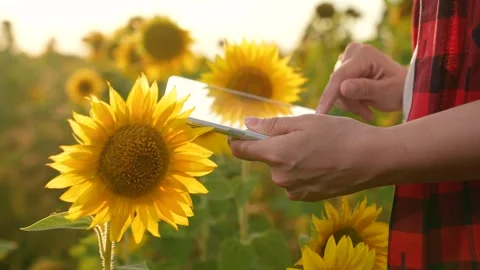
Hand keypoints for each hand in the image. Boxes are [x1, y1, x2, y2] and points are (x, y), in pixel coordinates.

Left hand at [228, 115, 383, 200]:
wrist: (373, 160)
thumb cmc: (341, 134)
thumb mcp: (305, 121)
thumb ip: (272, 125)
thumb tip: (247, 125)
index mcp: (276, 154)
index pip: (241, 150)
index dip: (236, 140)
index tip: (237, 133)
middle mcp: (280, 177)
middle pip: (266, 158)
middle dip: (276, 146)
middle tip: (302, 135)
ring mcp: (294, 190)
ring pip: (282, 170)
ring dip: (291, 159)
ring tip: (318, 149)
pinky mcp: (307, 198)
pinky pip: (295, 181)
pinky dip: (302, 171)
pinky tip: (322, 163)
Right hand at [316, 42, 407, 120]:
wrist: (405, 88)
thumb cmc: (399, 90)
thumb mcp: (385, 92)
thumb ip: (364, 89)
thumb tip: (343, 87)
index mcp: (364, 54)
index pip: (340, 76)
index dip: (329, 96)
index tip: (320, 114)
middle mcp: (352, 53)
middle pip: (336, 84)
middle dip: (350, 102)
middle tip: (368, 114)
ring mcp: (347, 60)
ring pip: (336, 89)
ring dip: (351, 103)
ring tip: (368, 111)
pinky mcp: (345, 69)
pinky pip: (337, 90)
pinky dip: (350, 101)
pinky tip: (364, 106)